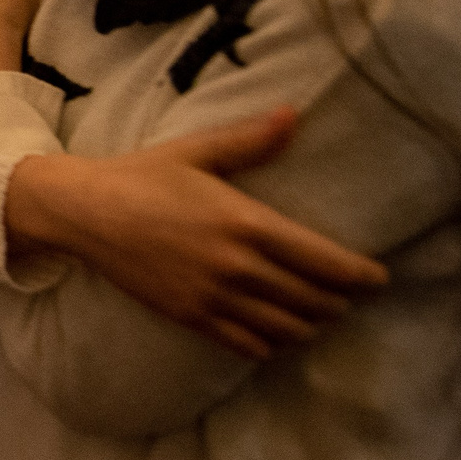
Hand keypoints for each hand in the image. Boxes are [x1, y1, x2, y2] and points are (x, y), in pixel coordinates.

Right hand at [3, 107, 389, 359]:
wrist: (83, 213)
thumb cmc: (142, 176)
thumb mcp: (198, 151)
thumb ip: (251, 140)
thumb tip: (294, 113)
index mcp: (247, 224)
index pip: (327, 263)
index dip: (362, 276)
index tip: (377, 278)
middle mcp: (238, 268)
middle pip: (316, 301)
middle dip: (341, 301)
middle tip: (348, 294)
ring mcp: (214, 298)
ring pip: (288, 329)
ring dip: (311, 325)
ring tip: (317, 314)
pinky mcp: (192, 318)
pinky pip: (250, 345)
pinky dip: (273, 344)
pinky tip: (277, 332)